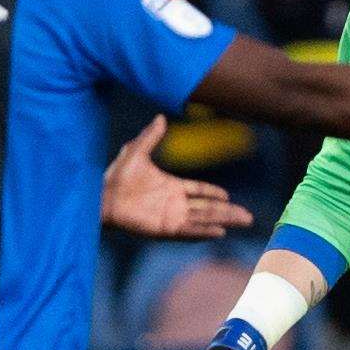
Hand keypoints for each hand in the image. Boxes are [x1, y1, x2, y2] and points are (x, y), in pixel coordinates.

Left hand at [102, 116, 252, 237]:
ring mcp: (172, 217)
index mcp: (171, 186)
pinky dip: (205, 232)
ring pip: (205, 219)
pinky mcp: (166, 228)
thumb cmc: (115, 176)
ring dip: (224, 220)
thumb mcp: (136, 151)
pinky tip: (220, 232)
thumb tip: (161, 117)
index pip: (199, 191)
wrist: (102, 197)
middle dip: (229, 211)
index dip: (213, 193)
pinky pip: (190, 230)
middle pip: (209, 208)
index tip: (227, 195)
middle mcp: (175, 203)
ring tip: (244, 222)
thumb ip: (150, 136)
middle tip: (248, 216)